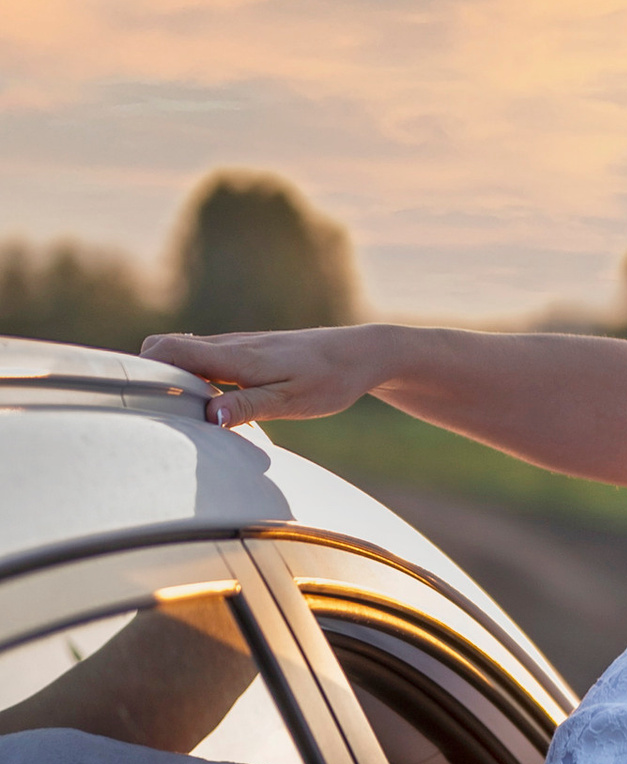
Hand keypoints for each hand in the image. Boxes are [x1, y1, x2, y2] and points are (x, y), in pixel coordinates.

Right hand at [142, 325, 380, 427]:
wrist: (359, 354)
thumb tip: (206, 417)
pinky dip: (192, 377)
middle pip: (169, 349)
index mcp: (235, 356)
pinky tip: (201, 403)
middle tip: (145, 410)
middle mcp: (230, 346)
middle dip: (149, 374)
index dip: (141, 367)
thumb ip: (247, 407)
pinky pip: (205, 360)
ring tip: (167, 412)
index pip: (170, 349)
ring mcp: (237, 347)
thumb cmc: (330, 379)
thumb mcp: (291, 400)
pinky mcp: (247, 353)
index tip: (129, 394)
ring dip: (171, 377)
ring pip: (186, 355)